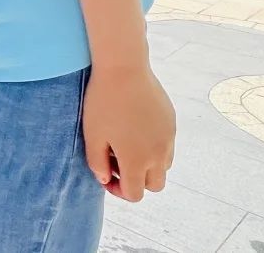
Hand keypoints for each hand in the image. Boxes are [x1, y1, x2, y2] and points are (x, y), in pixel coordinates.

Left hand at [83, 65, 174, 201]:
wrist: (124, 68)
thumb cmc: (103, 101)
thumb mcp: (92, 135)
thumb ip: (97, 163)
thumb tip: (106, 179)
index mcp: (137, 160)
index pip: (134, 194)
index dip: (118, 191)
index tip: (107, 174)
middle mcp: (158, 153)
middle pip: (155, 186)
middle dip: (137, 181)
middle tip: (117, 161)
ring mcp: (168, 137)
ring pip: (164, 166)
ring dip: (148, 164)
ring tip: (127, 143)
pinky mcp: (171, 122)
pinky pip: (167, 144)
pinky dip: (155, 146)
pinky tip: (135, 126)